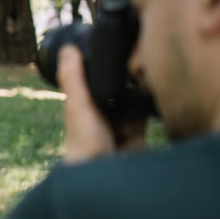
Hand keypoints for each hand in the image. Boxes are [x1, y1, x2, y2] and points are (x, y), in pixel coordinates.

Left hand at [57, 46, 145, 163]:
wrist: (105, 173)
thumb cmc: (84, 141)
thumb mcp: (77, 103)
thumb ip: (73, 77)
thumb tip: (67, 47)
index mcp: (82, 101)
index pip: (93, 75)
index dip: (102, 63)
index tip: (114, 44)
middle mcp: (99, 108)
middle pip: (115, 85)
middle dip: (125, 77)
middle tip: (137, 61)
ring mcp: (118, 120)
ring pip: (132, 96)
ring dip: (138, 90)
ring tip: (144, 79)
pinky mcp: (136, 131)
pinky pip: (145, 112)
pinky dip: (148, 106)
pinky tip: (152, 96)